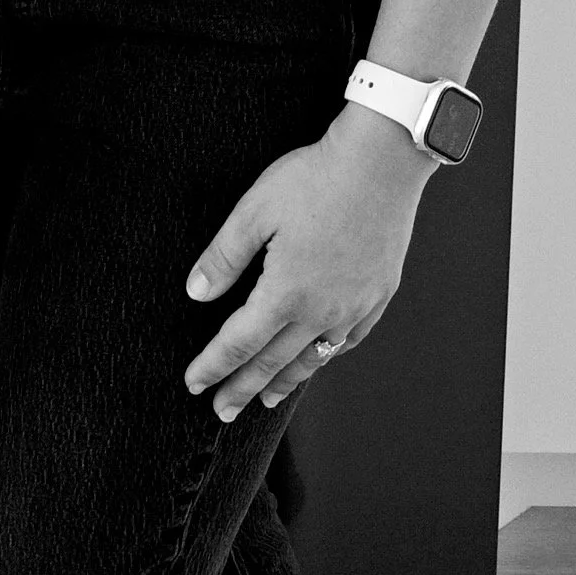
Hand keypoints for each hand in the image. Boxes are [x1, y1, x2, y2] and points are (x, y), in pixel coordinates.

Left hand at [183, 108, 430, 418]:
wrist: (381, 163)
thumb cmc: (316, 179)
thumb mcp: (255, 210)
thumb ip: (224, 256)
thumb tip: (197, 292)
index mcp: (286, 292)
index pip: (239, 342)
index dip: (213, 366)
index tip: (194, 383)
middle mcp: (322, 310)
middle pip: (274, 362)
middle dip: (243, 388)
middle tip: (222, 411)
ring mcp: (355, 306)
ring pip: (313, 358)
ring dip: (285, 381)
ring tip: (266, 399)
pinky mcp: (378, 294)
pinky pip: (348, 340)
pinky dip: (326, 356)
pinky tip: (318, 359)